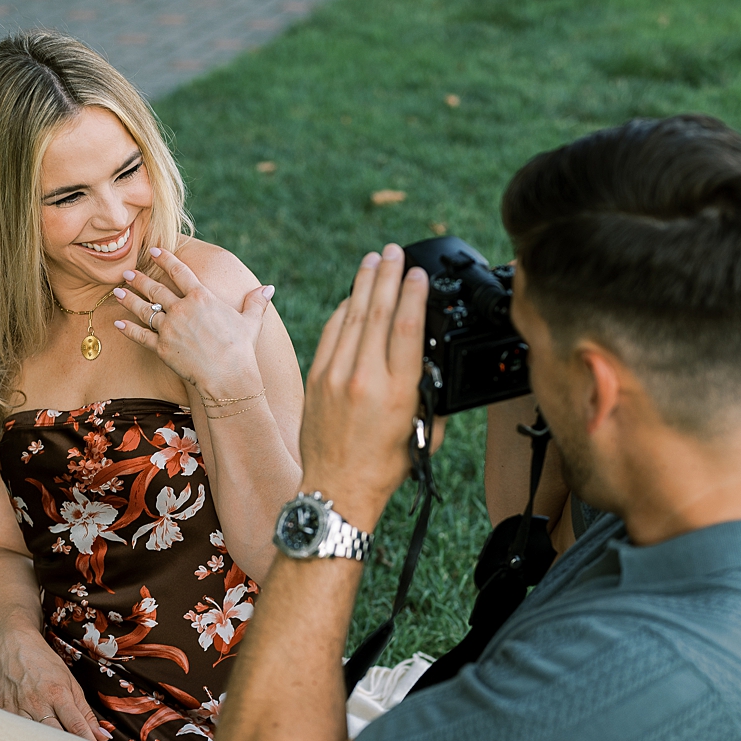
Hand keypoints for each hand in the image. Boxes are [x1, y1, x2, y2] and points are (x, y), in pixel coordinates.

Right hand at [0, 632, 110, 740]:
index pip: (75, 725)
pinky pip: (16, 733)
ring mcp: (18, 707)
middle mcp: (37, 702)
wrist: (14, 647)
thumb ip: (85, 712)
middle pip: (55, 735)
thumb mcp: (70, 683)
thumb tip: (101, 736)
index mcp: (58, 693)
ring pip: (34, 738)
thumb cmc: (44, 664)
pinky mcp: (4, 711)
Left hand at [111, 247, 273, 400]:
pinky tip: (117, 322)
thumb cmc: (241, 348)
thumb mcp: (251, 321)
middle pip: (156, 289)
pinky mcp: (162, 348)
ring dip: (129, 300)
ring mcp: (170, 328)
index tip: (154, 250)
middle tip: (128, 272)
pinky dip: (128, 329)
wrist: (228, 377)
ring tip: (117, 291)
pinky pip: (140, 336)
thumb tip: (270, 288)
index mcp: (202, 297)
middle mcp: (182, 309)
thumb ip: (255, 302)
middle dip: (140, 279)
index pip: (179, 271)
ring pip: (144, 310)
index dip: (165, 259)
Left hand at [298, 245, 433, 529]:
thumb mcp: (421, 429)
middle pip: (378, 313)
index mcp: (398, 391)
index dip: (413, 294)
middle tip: (393, 250)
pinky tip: (351, 296)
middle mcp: (364, 379)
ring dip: (363, 286)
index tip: (418, 272)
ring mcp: (335, 377)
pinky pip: (330, 335)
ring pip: (352, 318)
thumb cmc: (384, 465)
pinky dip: (342, 312)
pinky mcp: (315, 381)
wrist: (336, 489)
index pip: (407, 328)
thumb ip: (425, 390)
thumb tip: (425, 356)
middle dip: (387, 276)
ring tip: (373, 261)